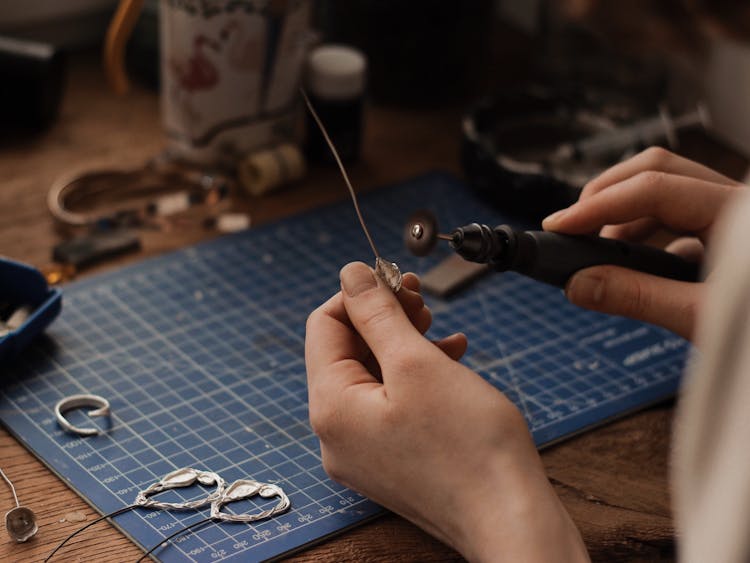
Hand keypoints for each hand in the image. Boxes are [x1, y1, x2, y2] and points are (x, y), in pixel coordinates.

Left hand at [305, 262, 587, 561]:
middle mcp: (337, 435)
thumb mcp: (417, 362)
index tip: (395, 278)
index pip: (324, 326)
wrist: (509, 519)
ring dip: (402, 343)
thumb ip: (377, 314)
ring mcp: (363, 453)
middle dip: (382, 318)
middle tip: (420, 298)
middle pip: (346, 352)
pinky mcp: (391, 461)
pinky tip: (449, 359)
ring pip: (372, 376)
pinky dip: (415, 376)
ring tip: (438, 327)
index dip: (358, 294)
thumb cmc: (469, 447)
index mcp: (331, 408)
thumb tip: (350, 275)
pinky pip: (391, 404)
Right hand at [542, 147, 744, 339]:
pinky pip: (680, 215)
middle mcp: (737, 201)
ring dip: (625, 216)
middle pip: (657, 169)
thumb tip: (579, 285)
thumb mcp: (705, 319)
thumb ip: (640, 298)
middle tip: (572, 228)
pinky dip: (648, 233)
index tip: (558, 227)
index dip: (598, 206)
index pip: (653, 188)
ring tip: (601, 256)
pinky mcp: (731, 232)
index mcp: (738, 214)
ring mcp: (734, 213)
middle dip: (607, 195)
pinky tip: (637, 264)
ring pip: (667, 189)